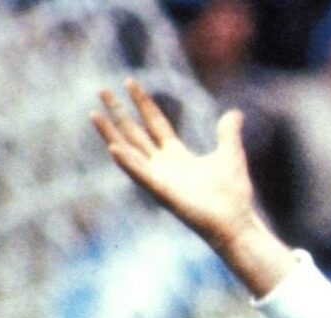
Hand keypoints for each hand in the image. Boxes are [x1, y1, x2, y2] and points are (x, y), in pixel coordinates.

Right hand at [90, 79, 293, 295]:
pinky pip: (141, 175)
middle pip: (135, 133)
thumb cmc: (232, 194)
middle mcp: (163, 166)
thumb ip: (228, 132)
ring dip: (110, 134)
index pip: (154, 123)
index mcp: (176, 155)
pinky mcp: (162, 193)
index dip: (143, 103)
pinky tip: (113, 147)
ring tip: (94, 114)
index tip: (129, 82)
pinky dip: (127, 162)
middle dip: (118, 112)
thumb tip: (234, 112)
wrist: (236, 223)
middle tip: (102, 90)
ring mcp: (159, 179)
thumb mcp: (230, 154)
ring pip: (129, 152)